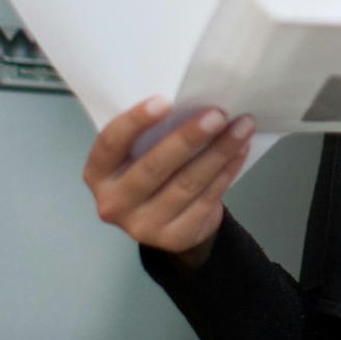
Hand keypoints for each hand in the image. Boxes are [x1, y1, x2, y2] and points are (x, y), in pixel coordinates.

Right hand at [83, 96, 255, 266]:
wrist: (169, 221)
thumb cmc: (154, 171)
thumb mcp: (139, 153)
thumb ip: (151, 134)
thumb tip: (193, 102)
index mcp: (99, 173)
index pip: (110, 143)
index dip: (135, 122)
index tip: (165, 101)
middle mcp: (113, 202)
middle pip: (153, 167)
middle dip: (188, 138)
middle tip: (217, 115)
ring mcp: (142, 226)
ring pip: (186, 184)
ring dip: (218, 152)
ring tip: (241, 128)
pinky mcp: (174, 238)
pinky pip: (205, 200)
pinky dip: (226, 172)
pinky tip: (240, 151)